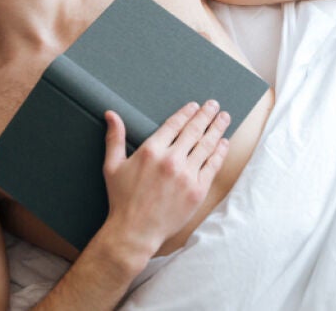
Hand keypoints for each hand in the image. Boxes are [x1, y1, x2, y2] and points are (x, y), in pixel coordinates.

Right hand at [99, 100, 230, 260]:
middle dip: (206, 115)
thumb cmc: (122, 199)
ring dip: (217, 129)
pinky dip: (219, 152)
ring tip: (224, 117)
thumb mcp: (113, 166)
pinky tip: (224, 143)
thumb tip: (111, 113)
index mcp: (151, 151)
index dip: (187, 113)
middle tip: (214, 104)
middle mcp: (171, 160)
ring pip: (206, 145)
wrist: (136, 231)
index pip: (174, 124)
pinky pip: (212, 166)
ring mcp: (186, 175)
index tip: (195, 106)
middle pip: (194, 130)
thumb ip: (114, 138)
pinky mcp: (197, 190)